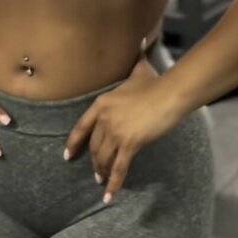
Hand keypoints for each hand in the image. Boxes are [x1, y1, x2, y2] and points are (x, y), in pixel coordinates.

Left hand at [63, 56, 184, 203]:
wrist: (169, 94)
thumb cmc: (155, 82)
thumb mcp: (140, 69)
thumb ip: (136, 58)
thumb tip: (140, 41)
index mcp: (101, 103)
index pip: (81, 126)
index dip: (74, 143)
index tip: (68, 155)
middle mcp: (104, 119)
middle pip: (94, 146)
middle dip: (93, 161)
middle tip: (95, 173)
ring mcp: (116, 132)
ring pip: (103, 158)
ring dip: (101, 172)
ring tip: (101, 182)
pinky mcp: (130, 144)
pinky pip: (118, 168)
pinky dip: (113, 183)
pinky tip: (108, 196)